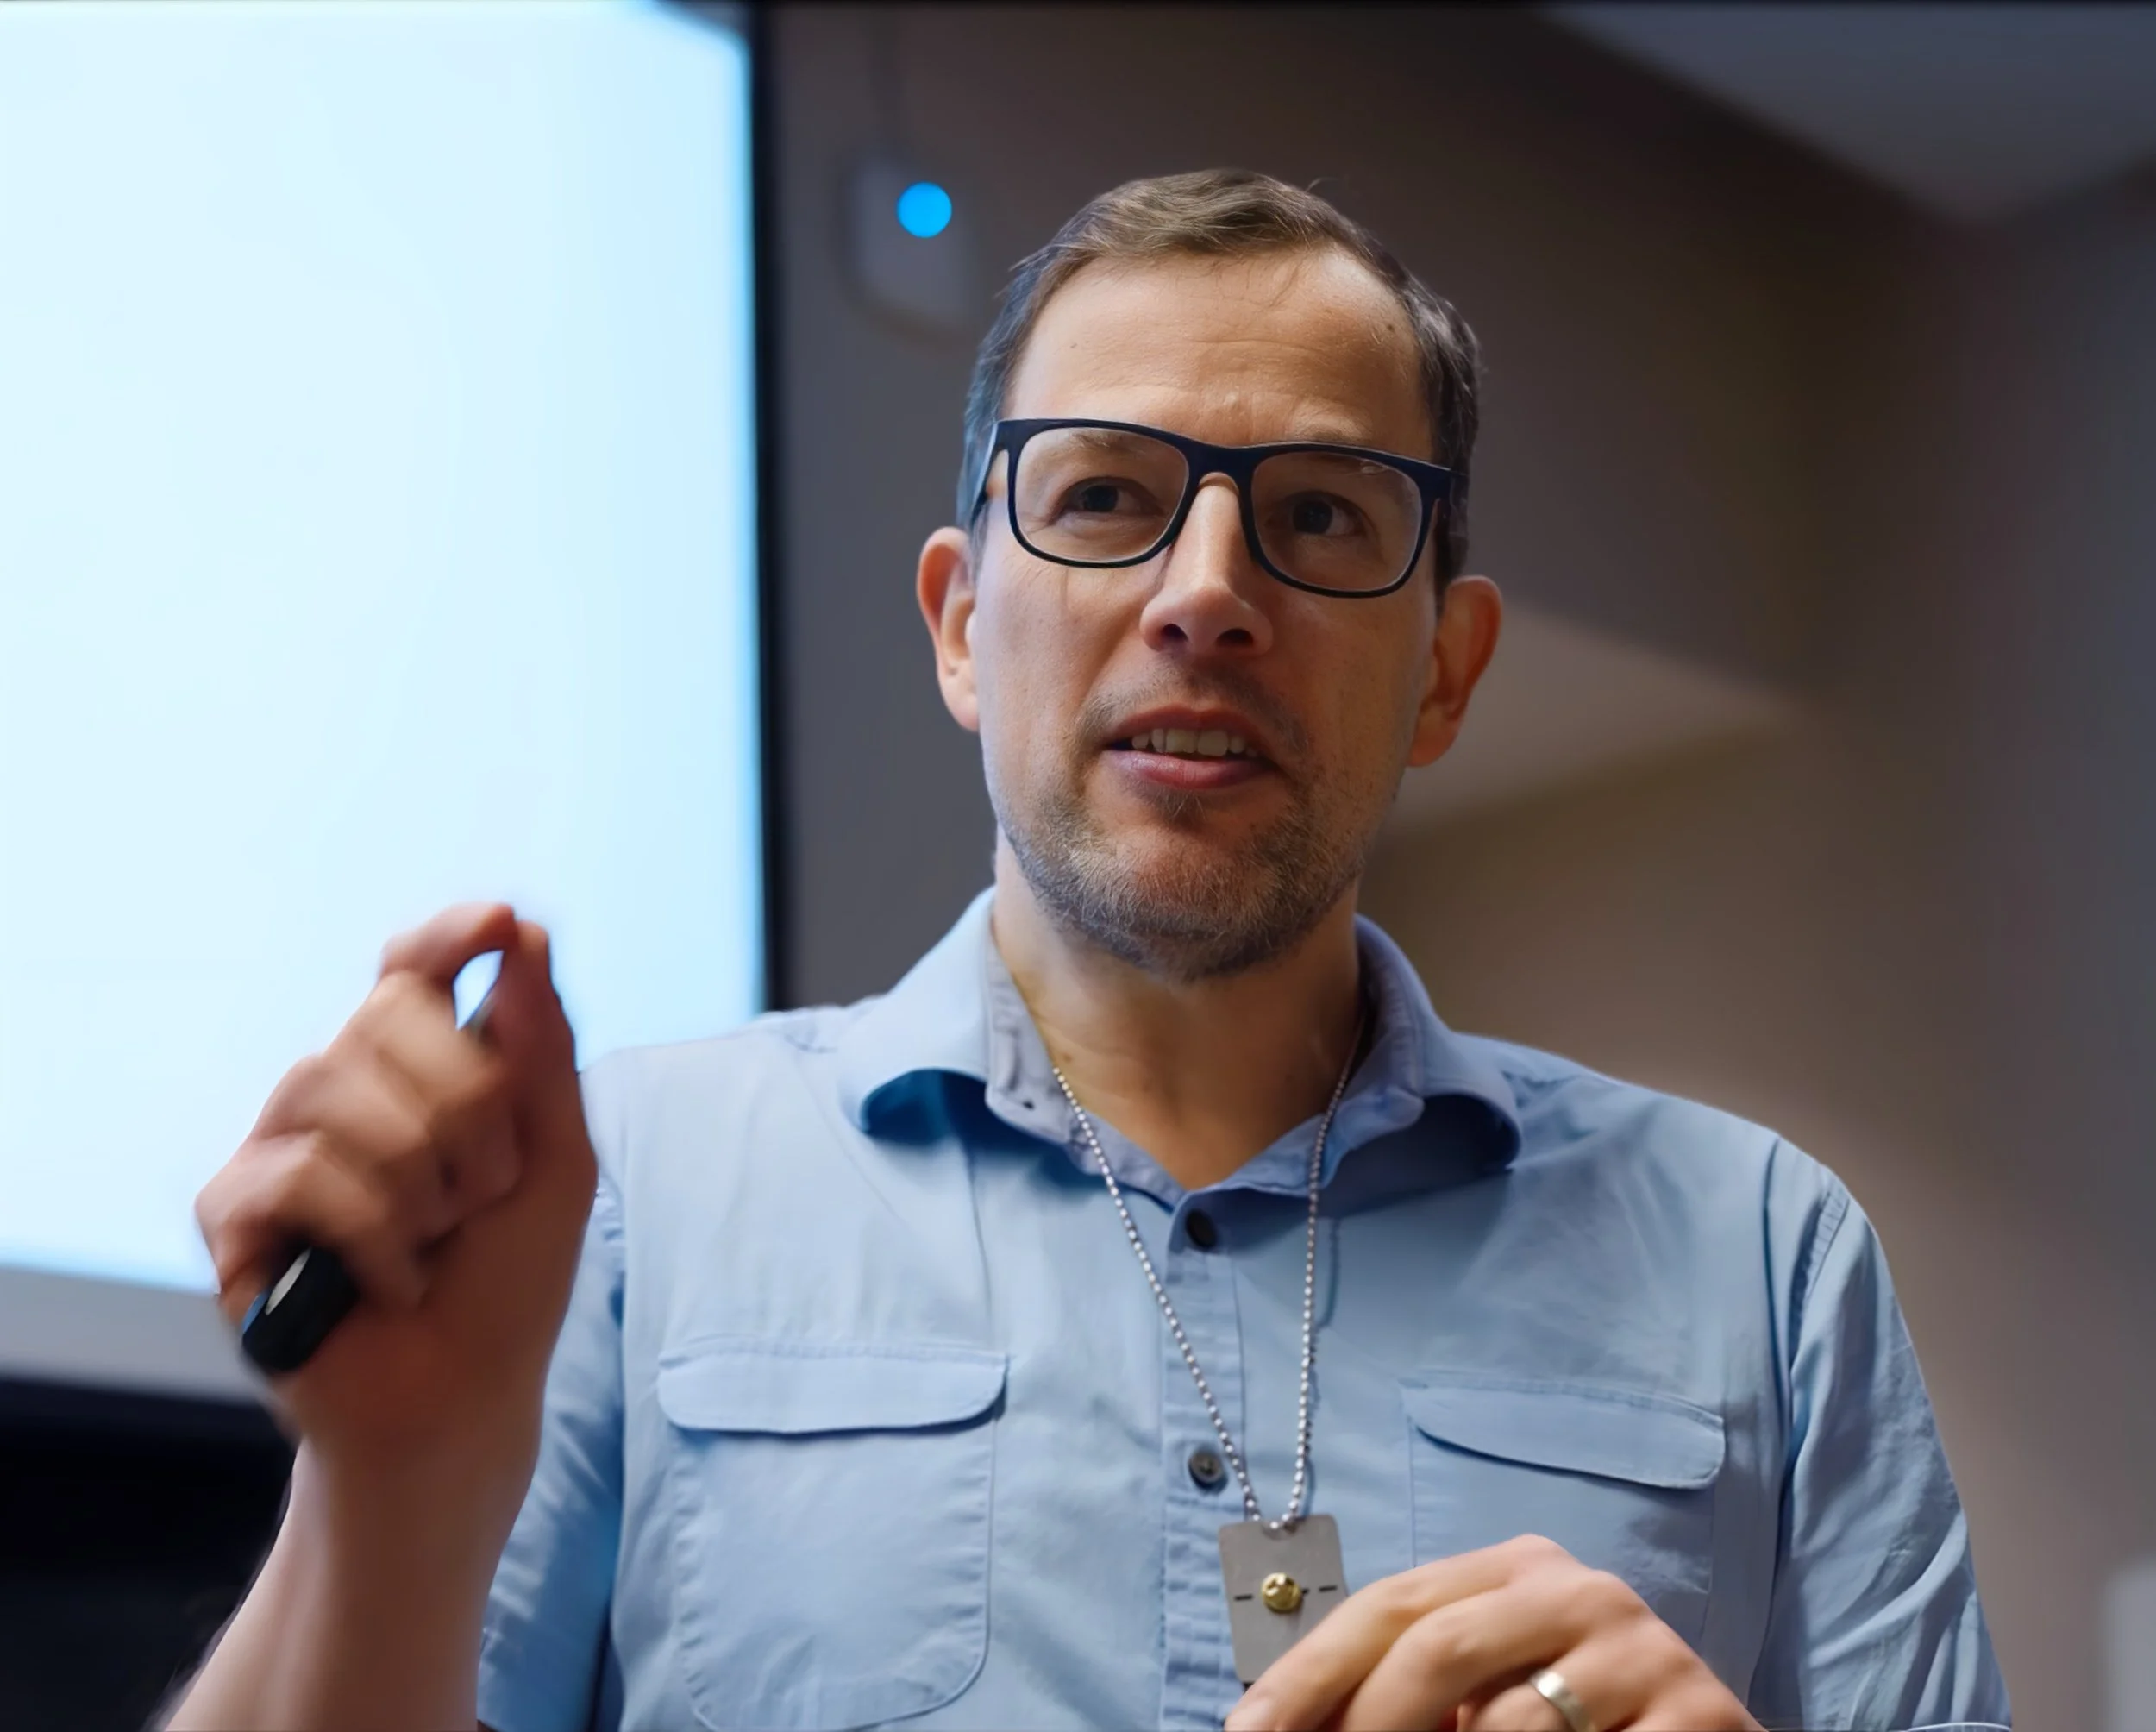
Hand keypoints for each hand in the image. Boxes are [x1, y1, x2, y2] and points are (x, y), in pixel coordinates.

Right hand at [195, 902, 595, 1501]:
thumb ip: (541, 1048)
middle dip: (471, 1108)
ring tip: (435, 1243)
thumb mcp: (556, 1158)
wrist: (465, 1398)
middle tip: (484, 1196)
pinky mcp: (233, 1213)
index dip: (450, 935)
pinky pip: (302, 1174)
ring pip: (339, 1087)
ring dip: (422, 1179)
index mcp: (416, 1069)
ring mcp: (278, 1144)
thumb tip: (527, 935)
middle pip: (392, 1013)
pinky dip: (374, 1236)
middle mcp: (339, 1089)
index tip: (499, 925)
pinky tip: (390, 1281)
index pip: (412, 969)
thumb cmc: (509, 1281)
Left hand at [1224, 1535, 1758, 1731]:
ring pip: (1509, 1724)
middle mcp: (1582, 1592)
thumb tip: (1277, 1725)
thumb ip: (1405, 1695)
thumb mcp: (1491, 1697)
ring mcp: (1647, 1652)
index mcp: (1519, 1569)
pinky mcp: (1703, 1717)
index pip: (1390, 1606)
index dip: (1307, 1674)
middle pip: (1436, 1648)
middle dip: (1364, 1726)